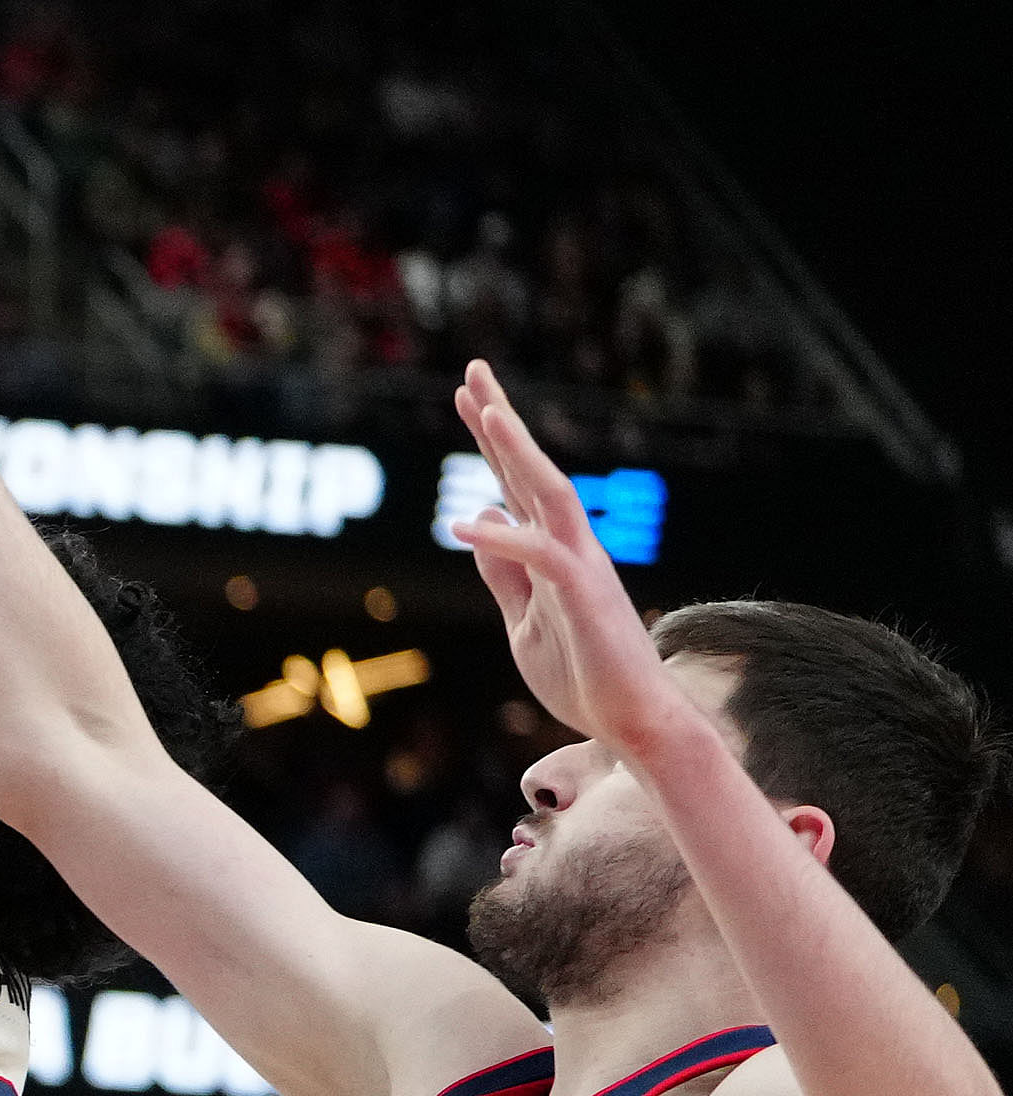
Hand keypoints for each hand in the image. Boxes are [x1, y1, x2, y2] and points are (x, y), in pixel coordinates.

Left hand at [450, 360, 689, 751]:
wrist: (630, 725)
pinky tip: (465, 524)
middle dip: (502, 422)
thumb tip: (480, 521)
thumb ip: (502, 573)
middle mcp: (572, 548)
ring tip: (487, 410)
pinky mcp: (587, 598)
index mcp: (555, 553)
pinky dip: (504, 540)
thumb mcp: (522, 622)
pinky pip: (542, 560)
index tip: (470, 399)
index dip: (493, 443)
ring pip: (551, 496)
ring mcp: (583, 569)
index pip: (517, 485)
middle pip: (532, 473)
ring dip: (518, 453)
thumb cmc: (584, 676)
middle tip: (473, 370)